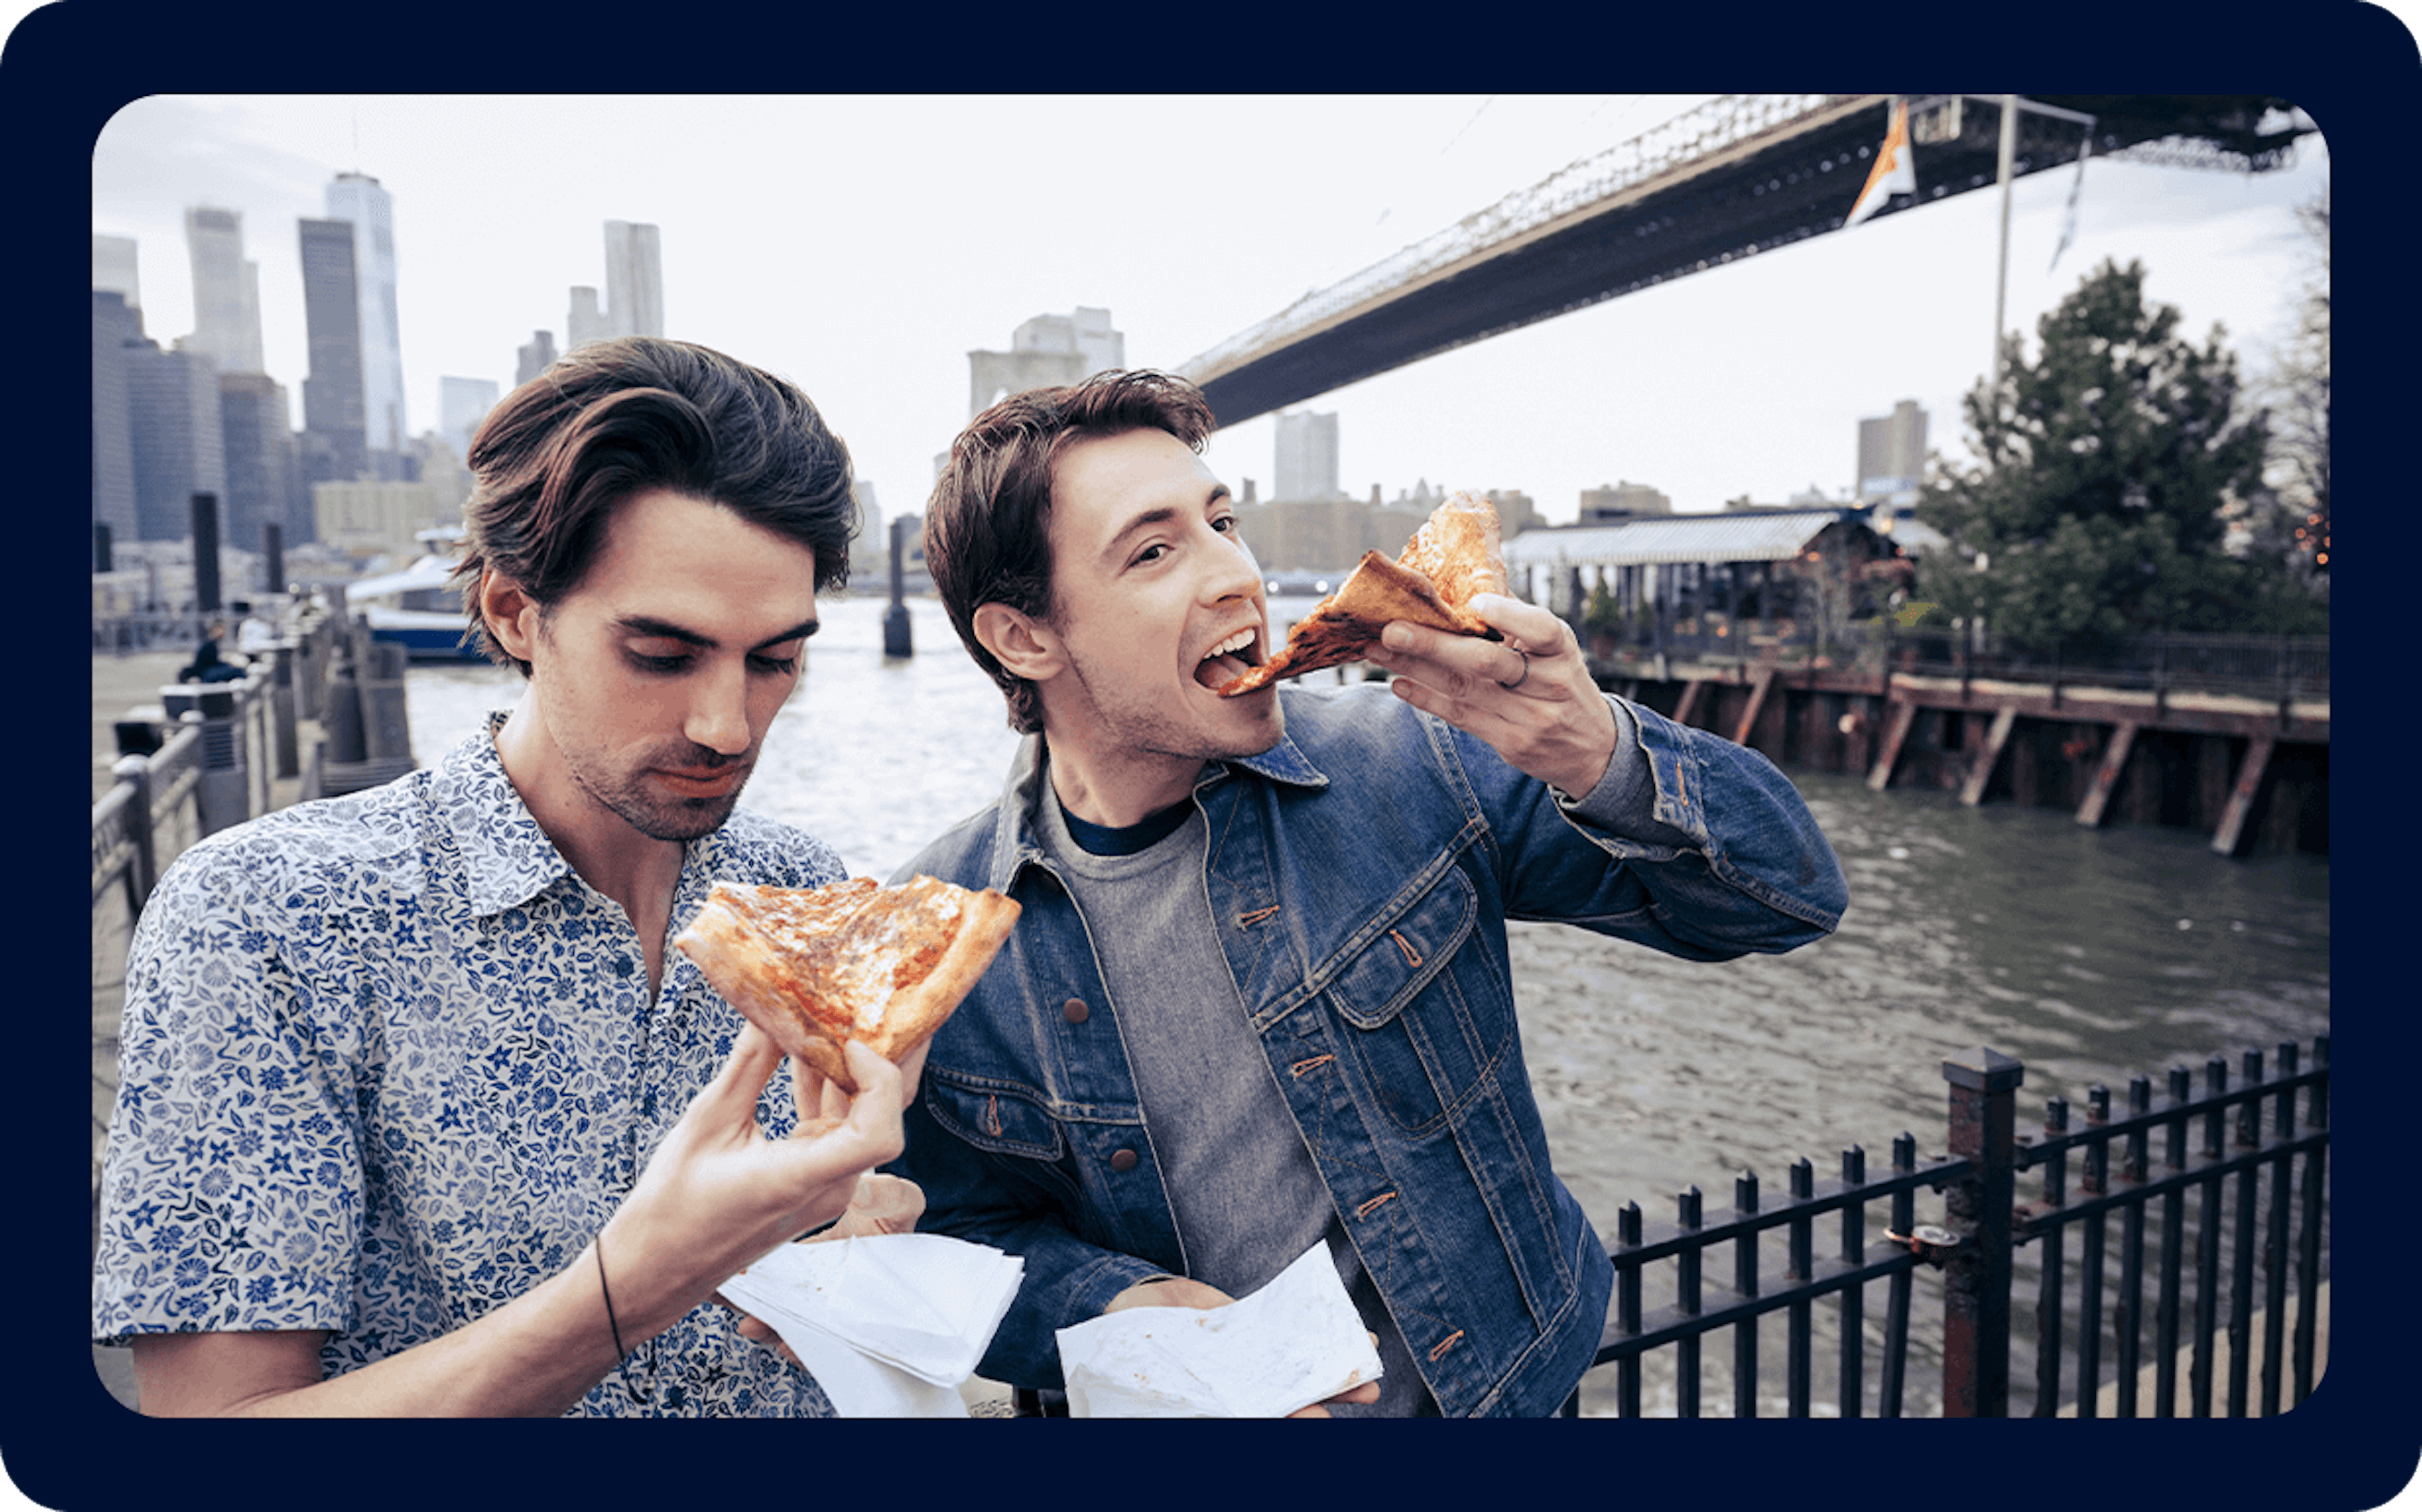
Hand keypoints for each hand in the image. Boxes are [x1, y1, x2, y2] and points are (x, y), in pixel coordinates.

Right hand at [602, 1027, 906, 1343]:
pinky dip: (830, 1090)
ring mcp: (828, 1187)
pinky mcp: (817, 1182)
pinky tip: (807, 1055)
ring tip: (835, 1014)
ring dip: (850, 1067)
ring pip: (862, 1117)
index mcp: (804, 1179)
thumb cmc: (674, 1205)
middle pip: (882, 1113)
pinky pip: (839, 1128)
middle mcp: (830, 1187)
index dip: (880, 1079)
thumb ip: (750, 1063)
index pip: (880, 1133)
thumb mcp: (709, 1122)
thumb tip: (774, 1006)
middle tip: (869, 1000)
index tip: (848, 1040)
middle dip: (880, 1054)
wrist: (659, 1265)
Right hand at [1102, 1277, 1384, 1417]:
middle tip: (1370, 1391)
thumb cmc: (1122, 1344)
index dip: (1290, 1416)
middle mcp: (1240, 1384)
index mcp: (1215, 1402)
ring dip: (1337, 1364)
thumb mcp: (1144, 1366)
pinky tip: (1353, 1326)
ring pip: (1300, 1363)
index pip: (1260, 1414)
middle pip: (1293, 1393)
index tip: (1321, 1418)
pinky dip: (1321, 1328)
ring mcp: (1251, 1357)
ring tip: (1373, 1358)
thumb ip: (1169, 1386)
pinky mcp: (1254, 1327)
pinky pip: (1293, 1330)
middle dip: (1331, 1392)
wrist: (1129, 1304)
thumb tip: (1177, 1405)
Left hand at [1363, 592, 1616, 797]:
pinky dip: (1426, 698)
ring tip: (1377, 650)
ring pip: (1463, 689)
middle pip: (1487, 662)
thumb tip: (1467, 582)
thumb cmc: (1564, 683)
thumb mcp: (1557, 648)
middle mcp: (1546, 683)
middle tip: (1392, 629)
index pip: (1541, 630)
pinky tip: (1397, 683)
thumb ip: (1518, 620)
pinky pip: (1460, 717)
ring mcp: (1527, 716)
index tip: (1474, 602)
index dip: (1508, 616)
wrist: (1595, 748)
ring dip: (1415, 668)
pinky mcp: (1509, 741)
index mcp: (1561, 651)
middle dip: (1434, 645)